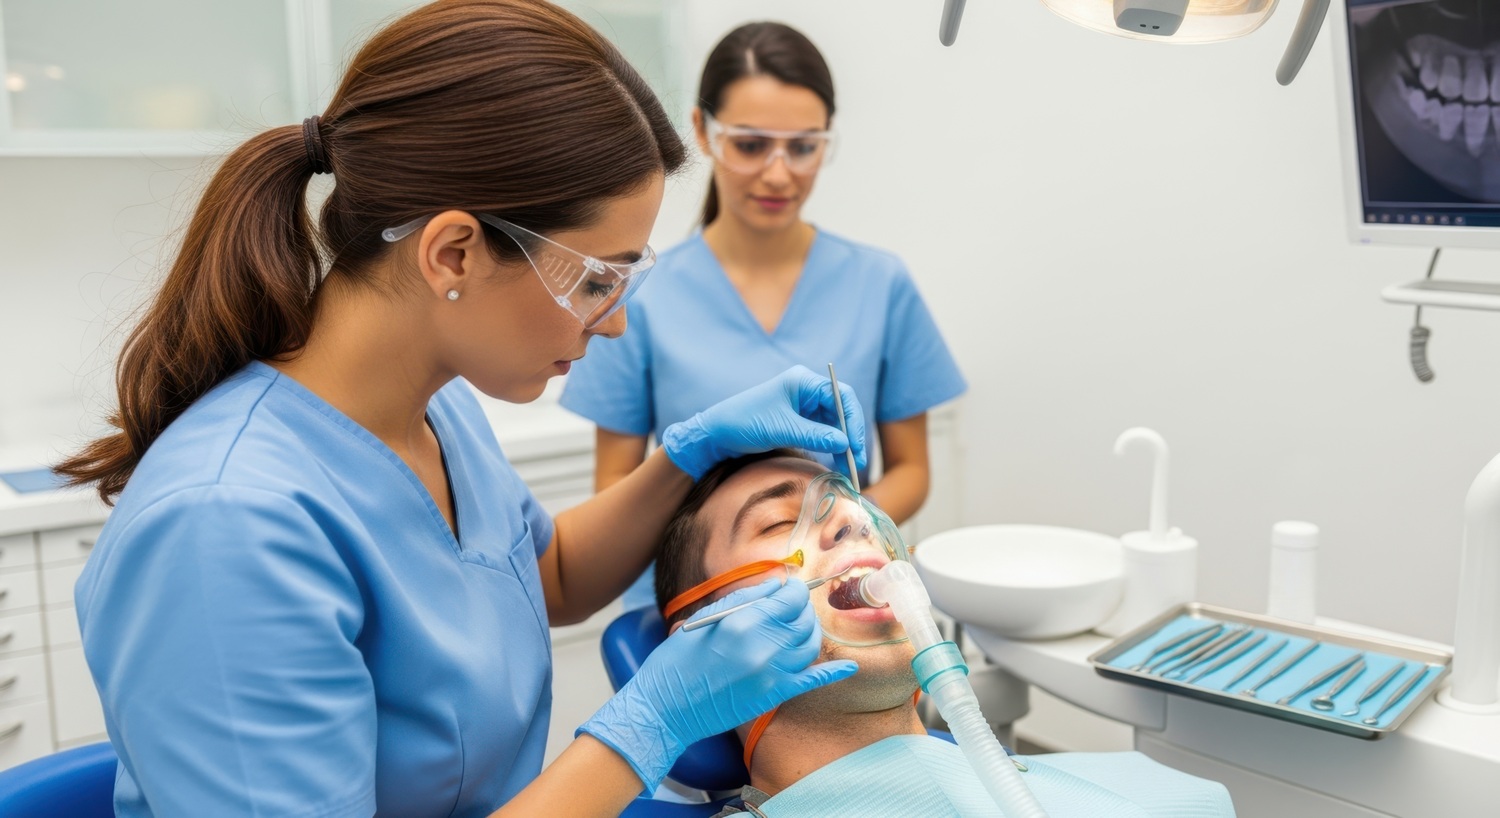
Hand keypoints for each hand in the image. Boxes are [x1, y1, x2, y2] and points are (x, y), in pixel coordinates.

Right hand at [577, 579, 857, 790]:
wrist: (665, 709)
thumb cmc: (676, 661)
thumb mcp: (705, 619)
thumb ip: (744, 599)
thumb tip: (776, 582)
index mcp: (742, 623)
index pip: (788, 597)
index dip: (793, 589)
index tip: (789, 587)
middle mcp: (763, 647)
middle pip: (803, 619)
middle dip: (801, 608)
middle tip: (791, 606)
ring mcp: (772, 674)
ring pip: (811, 645)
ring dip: (809, 631)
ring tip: (799, 626)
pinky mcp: (774, 696)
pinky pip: (813, 680)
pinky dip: (834, 671)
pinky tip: (847, 665)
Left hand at [661, 365, 867, 479]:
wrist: (717, 434)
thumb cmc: (744, 422)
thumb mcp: (782, 429)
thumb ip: (815, 435)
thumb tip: (845, 443)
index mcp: (802, 381)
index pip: (841, 395)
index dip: (853, 420)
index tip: (855, 445)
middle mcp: (806, 391)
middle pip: (841, 410)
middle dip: (850, 436)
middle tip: (856, 462)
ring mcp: (803, 407)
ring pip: (834, 425)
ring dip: (842, 445)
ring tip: (847, 468)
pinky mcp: (798, 422)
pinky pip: (823, 433)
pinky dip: (830, 448)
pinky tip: (834, 463)